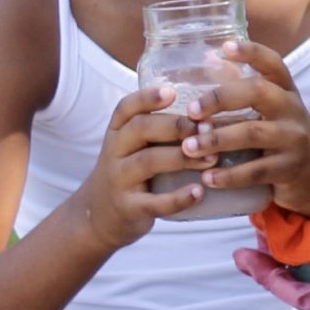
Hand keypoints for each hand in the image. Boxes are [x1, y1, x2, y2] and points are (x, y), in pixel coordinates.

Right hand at [79, 83, 204, 247]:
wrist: (98, 217)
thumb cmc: (129, 173)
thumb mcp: (132, 147)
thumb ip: (158, 129)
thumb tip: (207, 111)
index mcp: (117, 133)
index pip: (126, 108)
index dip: (147, 98)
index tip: (172, 92)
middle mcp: (114, 152)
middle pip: (140, 129)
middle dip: (175, 126)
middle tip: (207, 128)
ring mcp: (119, 180)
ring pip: (148, 162)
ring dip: (182, 158)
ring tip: (212, 158)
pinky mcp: (128, 208)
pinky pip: (154, 203)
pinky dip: (178, 198)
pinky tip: (199, 192)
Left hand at [180, 41, 309, 215]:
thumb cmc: (284, 136)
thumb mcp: (273, 109)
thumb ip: (242, 86)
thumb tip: (208, 58)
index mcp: (286, 91)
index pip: (273, 63)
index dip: (251, 52)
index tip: (225, 47)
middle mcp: (292, 109)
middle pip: (258, 92)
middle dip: (220, 98)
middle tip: (192, 111)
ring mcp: (294, 139)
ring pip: (253, 133)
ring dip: (217, 139)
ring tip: (189, 147)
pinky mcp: (290, 168)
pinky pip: (256, 170)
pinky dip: (229, 175)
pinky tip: (207, 178)